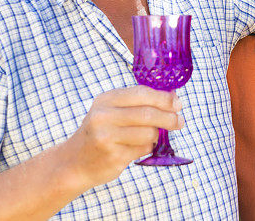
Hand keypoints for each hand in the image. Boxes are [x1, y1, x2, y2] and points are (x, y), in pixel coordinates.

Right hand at [61, 86, 184, 188]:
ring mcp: (107, 137)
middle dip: (169, 118)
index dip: (164, 98)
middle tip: (180, 121)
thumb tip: (172, 97)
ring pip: (148, 133)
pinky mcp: (113, 156)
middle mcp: (103, 116)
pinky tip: (138, 147)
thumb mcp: (111, 110)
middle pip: (148, 114)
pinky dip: (147, 148)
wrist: (74, 162)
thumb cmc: (101, 132)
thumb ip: (137, 103)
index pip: (142, 93)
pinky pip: (143, 149)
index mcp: (106, 100)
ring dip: (156, 135)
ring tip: (151, 136)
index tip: (178, 103)